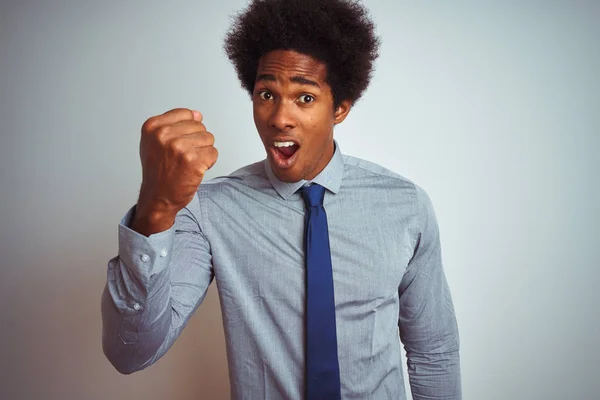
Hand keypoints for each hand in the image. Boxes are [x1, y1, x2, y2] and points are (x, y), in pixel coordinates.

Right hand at [131, 108, 217, 235]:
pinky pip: (213, 153)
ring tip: (188, 163)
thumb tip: (197, 114)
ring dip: (203, 152)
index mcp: (153, 127)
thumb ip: (174, 124)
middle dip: (196, 142)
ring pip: (209, 138)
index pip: (187, 114)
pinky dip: (208, 163)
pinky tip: (194, 170)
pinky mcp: (193, 161)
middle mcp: (164, 135)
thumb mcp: (155, 142)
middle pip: (199, 126)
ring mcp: (178, 147)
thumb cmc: (158, 171)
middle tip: (182, 157)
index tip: (178, 143)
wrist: (158, 197)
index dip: (188, 130)